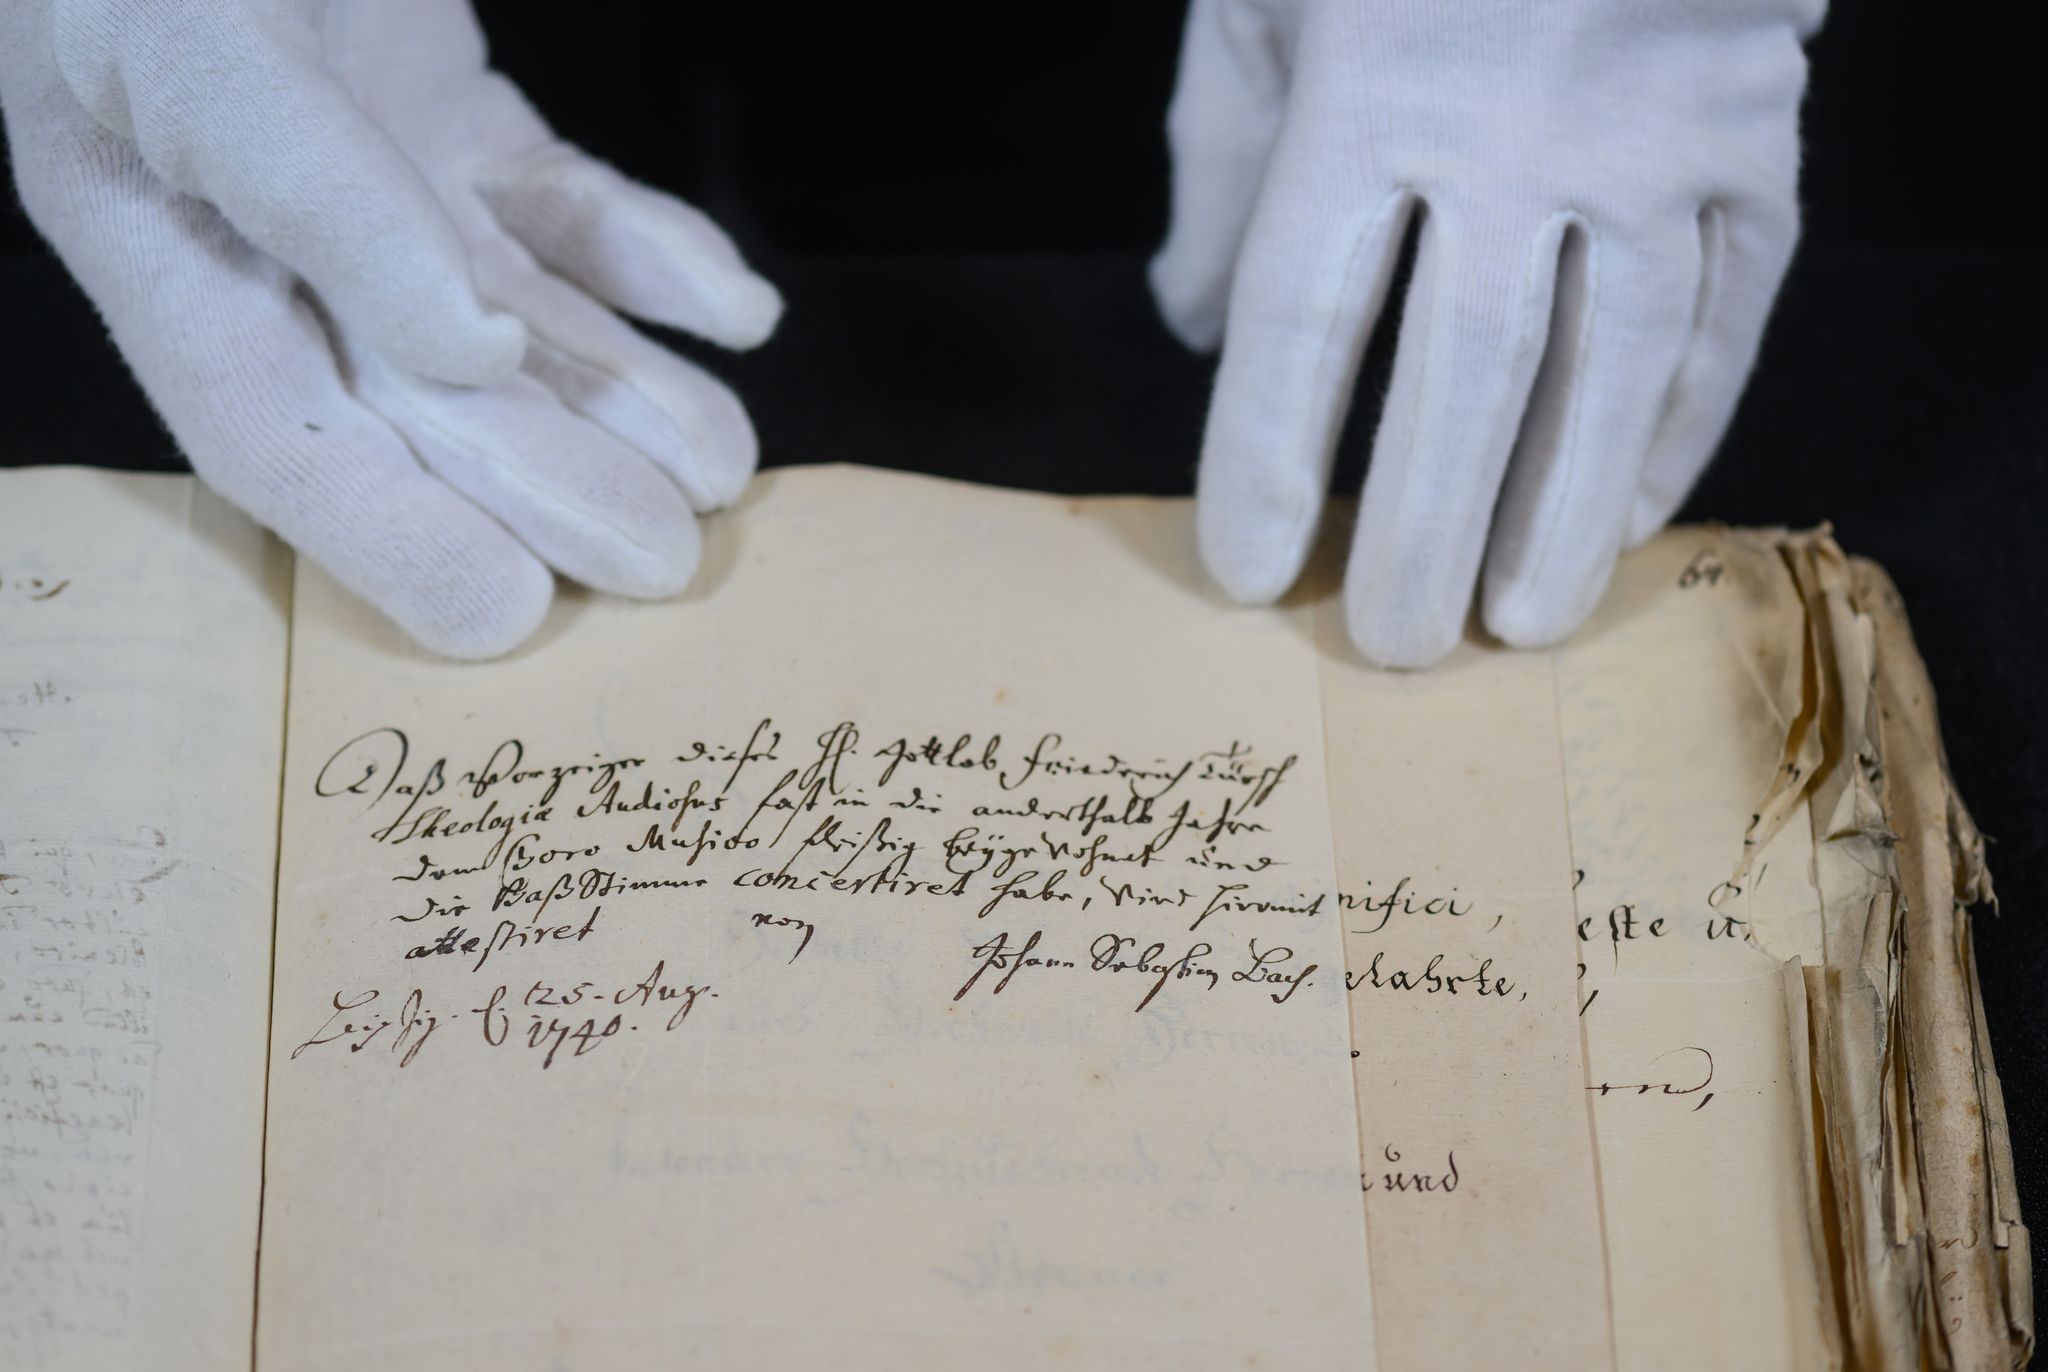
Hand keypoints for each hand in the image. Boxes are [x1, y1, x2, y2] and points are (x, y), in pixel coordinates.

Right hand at [0, 0, 779, 656]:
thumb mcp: (199, 40)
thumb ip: (312, 190)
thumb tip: (464, 343)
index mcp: (157, 235)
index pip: (267, 431)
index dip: (383, 535)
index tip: (509, 616)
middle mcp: (265, 231)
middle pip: (417, 397)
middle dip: (548, 480)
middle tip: (668, 559)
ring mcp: (372, 173)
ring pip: (514, 317)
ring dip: (625, 393)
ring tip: (727, 465)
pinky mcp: (450, 108)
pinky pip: (560, 204)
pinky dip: (652, 257)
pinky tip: (738, 312)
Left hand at [1152, 0, 1821, 666]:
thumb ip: (1219, 158)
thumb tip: (1188, 326)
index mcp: (1365, 94)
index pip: (1295, 330)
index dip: (1261, 466)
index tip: (1246, 570)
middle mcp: (1512, 133)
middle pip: (1456, 383)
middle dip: (1415, 532)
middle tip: (1390, 646)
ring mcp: (1651, 140)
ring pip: (1609, 374)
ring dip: (1563, 516)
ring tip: (1519, 625)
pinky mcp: (1752, 139)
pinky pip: (1726, 315)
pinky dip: (1679, 426)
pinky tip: (1636, 512)